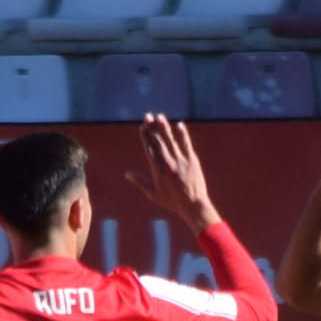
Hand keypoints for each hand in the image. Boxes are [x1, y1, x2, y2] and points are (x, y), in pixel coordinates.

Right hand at [126, 116, 219, 235]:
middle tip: (147, 116)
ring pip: (170, 140)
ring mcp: (180, 160)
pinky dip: (182, 134)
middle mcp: (167, 162)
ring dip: (164, 127)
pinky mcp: (192, 160)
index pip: (149, 149)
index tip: (142, 126)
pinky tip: (179, 124)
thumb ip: (140, 182)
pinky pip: (186, 144)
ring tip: (159, 116)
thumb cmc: (172, 202)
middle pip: (158, 141)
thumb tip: (127, 174)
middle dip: (152, 127)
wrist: (192, 205)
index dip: (145, 136)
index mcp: (157, 170)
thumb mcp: (153, 194)